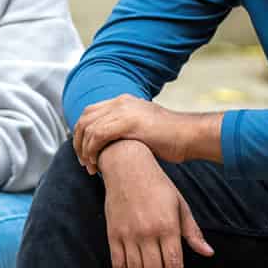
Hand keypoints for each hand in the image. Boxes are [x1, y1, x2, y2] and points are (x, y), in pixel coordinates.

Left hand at [75, 94, 216, 173]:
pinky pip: (97, 135)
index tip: (84, 153)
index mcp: (124, 101)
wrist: (189, 136)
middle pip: (85, 118)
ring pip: (88, 128)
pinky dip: (92, 150)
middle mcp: (121, 102)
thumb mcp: (144, 127)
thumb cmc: (171, 138)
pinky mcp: (128, 123)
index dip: (81, 133)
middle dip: (78, 142)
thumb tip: (114, 143)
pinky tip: (96, 163)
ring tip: (90, 167)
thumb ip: (127, 129)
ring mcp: (124, 110)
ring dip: (84, 149)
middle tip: (84, 162)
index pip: (90, 112)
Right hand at [100, 140, 212, 267]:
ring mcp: (128, 235)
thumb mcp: (180, 205)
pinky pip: (118, 264)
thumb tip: (208, 253)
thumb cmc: (158, 185)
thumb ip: (192, 232)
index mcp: (167, 226)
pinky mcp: (113, 234)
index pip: (174, 265)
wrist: (127, 166)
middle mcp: (147, 233)